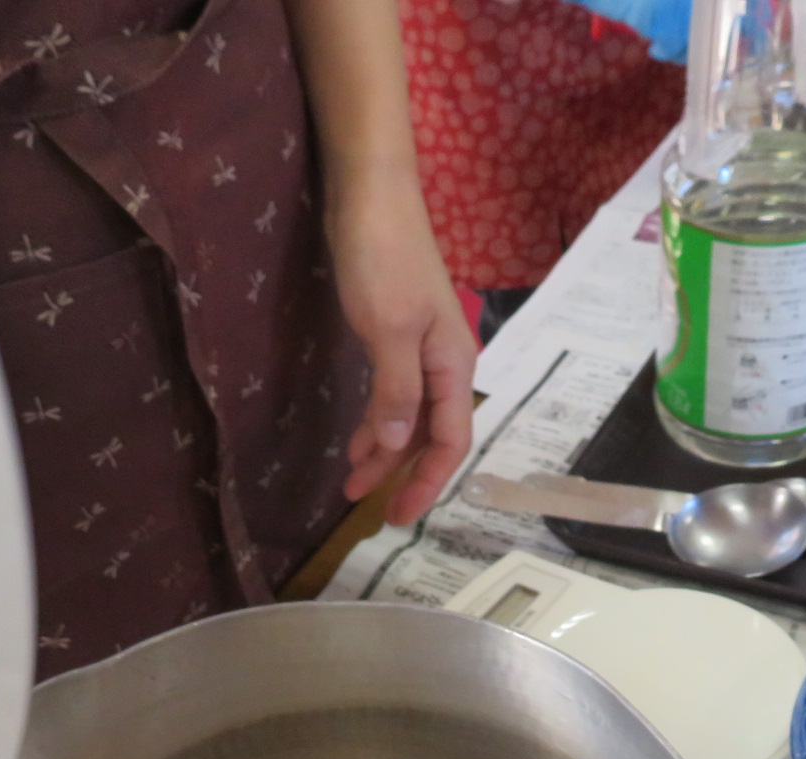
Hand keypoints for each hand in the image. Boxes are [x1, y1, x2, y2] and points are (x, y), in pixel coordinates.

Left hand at [328, 173, 476, 525]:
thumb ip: (396, 391)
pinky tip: (357, 440)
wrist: (370, 194)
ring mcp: (421, 349)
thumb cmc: (383, 257)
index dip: (427, 482)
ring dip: (384, 452)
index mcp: (453, 365)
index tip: (400, 517)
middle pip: (432, 435)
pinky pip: (394, 394)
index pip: (450, 440)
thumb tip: (398, 445)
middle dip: (403, 475)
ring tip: (351, 484)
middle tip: (372, 514)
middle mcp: (445, 363)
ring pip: (410, 418)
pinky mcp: (396, 336)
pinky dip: (377, 422)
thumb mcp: (387, 329)